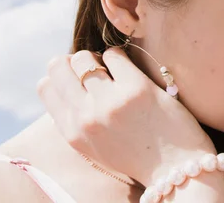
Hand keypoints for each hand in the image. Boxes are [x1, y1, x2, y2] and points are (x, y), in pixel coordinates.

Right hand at [37, 47, 215, 185]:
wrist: (177, 168)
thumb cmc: (140, 155)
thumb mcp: (97, 147)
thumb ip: (80, 121)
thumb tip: (71, 85)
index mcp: (73, 133)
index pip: (46, 86)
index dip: (63, 75)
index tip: (80, 77)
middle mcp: (85, 116)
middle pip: (59, 66)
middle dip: (76, 61)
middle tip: (96, 68)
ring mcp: (109, 101)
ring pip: (85, 58)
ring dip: (98, 57)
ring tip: (114, 69)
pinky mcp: (135, 88)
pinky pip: (114, 54)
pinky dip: (119, 56)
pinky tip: (130, 69)